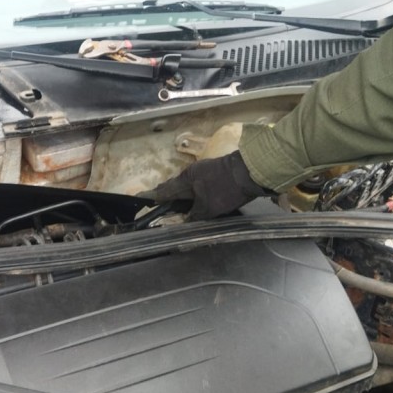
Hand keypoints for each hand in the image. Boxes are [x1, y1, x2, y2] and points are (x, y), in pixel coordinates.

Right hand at [139, 151, 268, 219]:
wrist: (251, 172)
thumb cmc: (226, 189)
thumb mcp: (208, 208)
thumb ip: (194, 215)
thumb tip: (186, 220)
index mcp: (185, 179)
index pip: (164, 191)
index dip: (152, 196)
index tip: (141, 198)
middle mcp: (191, 173)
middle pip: (174, 187)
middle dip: (165, 195)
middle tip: (156, 203)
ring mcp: (203, 171)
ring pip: (186, 186)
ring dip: (179, 195)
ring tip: (175, 205)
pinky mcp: (214, 174)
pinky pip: (196, 185)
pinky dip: (191, 193)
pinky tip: (194, 200)